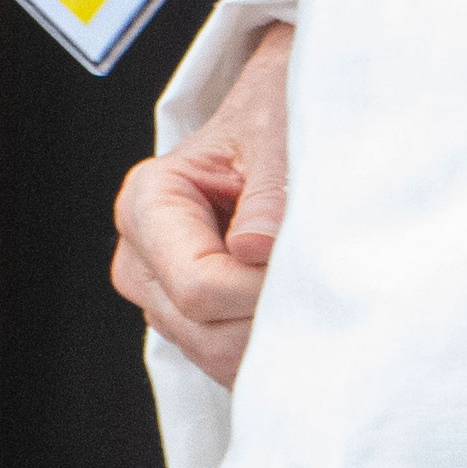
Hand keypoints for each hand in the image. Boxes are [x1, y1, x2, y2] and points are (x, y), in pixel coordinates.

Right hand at [113, 18, 294, 383]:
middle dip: (271, 319)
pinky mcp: (190, 318)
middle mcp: (140, 255)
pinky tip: (301, 307)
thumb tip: (255, 251)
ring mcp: (160, 294)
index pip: (198, 287)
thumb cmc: (274, 113)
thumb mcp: (278, 137)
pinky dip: (271, 344)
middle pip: (204, 333)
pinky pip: (228, 358)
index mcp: (148, 202)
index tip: (309, 266)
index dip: (260, 290)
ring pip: (216, 356)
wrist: (277, 109)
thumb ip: (267, 194)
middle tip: (325, 281)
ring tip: (316, 288)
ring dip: (275, 335)